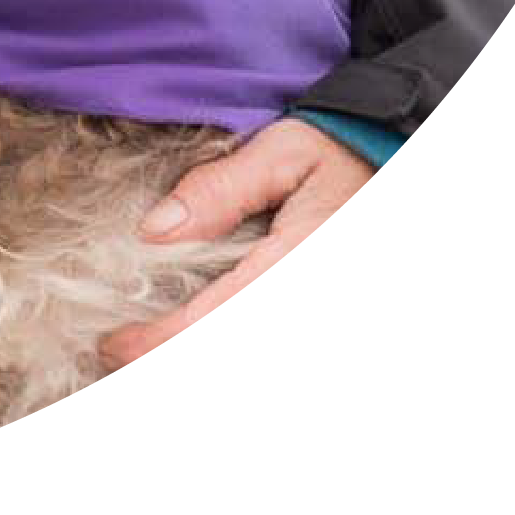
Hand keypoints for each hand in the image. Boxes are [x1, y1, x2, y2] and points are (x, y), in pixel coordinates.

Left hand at [99, 117, 373, 369]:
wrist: (399, 162)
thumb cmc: (339, 153)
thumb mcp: (282, 153)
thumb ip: (220, 190)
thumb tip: (155, 229)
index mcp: (298, 264)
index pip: (218, 320)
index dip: (161, 343)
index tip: (115, 346)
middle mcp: (313, 303)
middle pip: (231, 351)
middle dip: (174, 362)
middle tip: (118, 356)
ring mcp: (324, 316)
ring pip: (254, 358)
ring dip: (199, 356)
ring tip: (146, 355)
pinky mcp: (325, 321)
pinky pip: (268, 342)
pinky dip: (225, 340)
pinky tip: (194, 338)